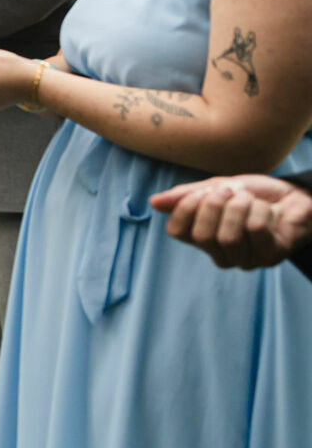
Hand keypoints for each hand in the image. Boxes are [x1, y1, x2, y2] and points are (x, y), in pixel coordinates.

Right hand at [151, 174, 311, 270]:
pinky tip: (265, 208)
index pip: (177, 232)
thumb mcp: (217, 188)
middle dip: (214, 205)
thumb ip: (188, 196)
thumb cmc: (253, 194)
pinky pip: (254, 232)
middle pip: (202, 235)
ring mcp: (246, 259)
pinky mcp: (270, 256)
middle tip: (228, 190)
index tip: (201, 192)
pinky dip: (258, 211)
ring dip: (238, 208)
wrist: (293, 195)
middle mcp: (221, 254)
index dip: (185, 209)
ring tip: (247, 197)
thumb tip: (153, 202)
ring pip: (228, 238)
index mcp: (203, 238)